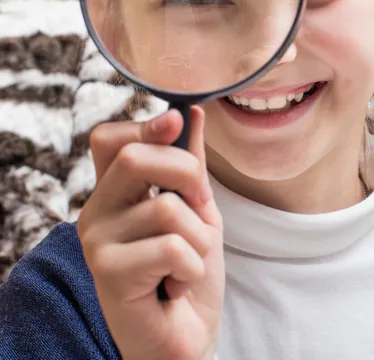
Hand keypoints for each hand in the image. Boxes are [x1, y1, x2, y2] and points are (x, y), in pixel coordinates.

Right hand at [76, 107, 224, 359]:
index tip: (176, 123)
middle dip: (188, 174)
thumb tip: (192, 112)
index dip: (143, 125)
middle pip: (135, 157)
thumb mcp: (197, 209)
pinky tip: (177, 285)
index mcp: (115, 192)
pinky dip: (193, 268)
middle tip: (200, 207)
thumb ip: (190, 164)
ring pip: (167, 208)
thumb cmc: (188, 270)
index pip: (109, 138)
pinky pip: (173, 247)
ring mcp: (97, 242)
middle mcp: (97, 211)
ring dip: (199, 239)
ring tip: (186, 263)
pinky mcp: (109, 274)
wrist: (187, 336)